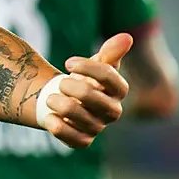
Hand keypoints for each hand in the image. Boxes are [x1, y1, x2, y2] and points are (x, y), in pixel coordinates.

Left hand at [42, 33, 132, 148]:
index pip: (109, 76)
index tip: (67, 62)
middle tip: (60, 83)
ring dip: (56, 102)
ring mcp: (98, 127)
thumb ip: (110, 52)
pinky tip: (51, 116)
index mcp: (118, 90)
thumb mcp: (95, 64)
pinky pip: (68, 135)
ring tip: (51, 98)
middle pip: (89, 95)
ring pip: (74, 113)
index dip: (87, 66)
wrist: (64, 102)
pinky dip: (54, 123)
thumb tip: (127, 37)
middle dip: (69, 85)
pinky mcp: (83, 141)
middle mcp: (112, 111)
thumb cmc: (82, 80)